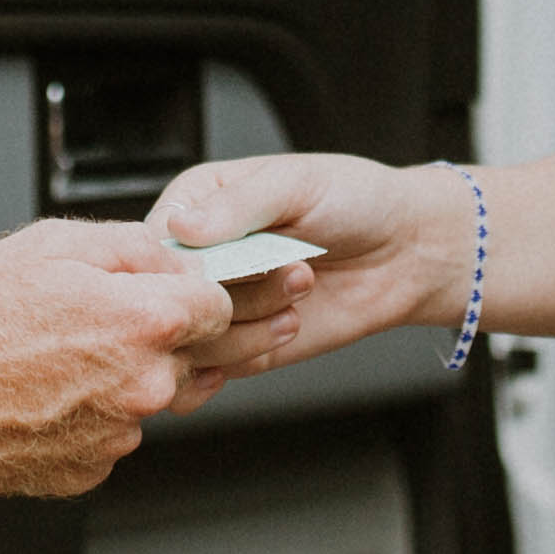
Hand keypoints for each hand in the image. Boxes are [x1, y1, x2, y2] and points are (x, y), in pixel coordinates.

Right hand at [0, 219, 236, 495]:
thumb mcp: (52, 244)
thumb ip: (132, 245)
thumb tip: (169, 257)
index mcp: (147, 322)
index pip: (218, 305)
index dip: (193, 292)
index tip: (168, 291)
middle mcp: (146, 385)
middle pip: (189, 356)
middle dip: (159, 337)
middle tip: (94, 323)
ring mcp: (120, 435)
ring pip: (146, 399)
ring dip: (121, 379)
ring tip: (56, 359)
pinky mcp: (90, 470)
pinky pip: (109, 435)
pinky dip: (88, 417)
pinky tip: (44, 395)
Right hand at [153, 151, 468, 357]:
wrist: (408, 251)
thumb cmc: (356, 200)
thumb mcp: (296, 182)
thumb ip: (237, 205)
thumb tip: (180, 227)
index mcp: (196, 204)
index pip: (146, 244)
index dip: (169, 265)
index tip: (209, 268)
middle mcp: (199, 259)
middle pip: (162, 300)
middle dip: (217, 297)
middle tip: (276, 273)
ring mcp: (218, 307)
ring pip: (186, 341)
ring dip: (243, 326)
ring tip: (299, 292)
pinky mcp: (242, 347)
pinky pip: (214, 372)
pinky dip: (245, 358)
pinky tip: (287, 328)